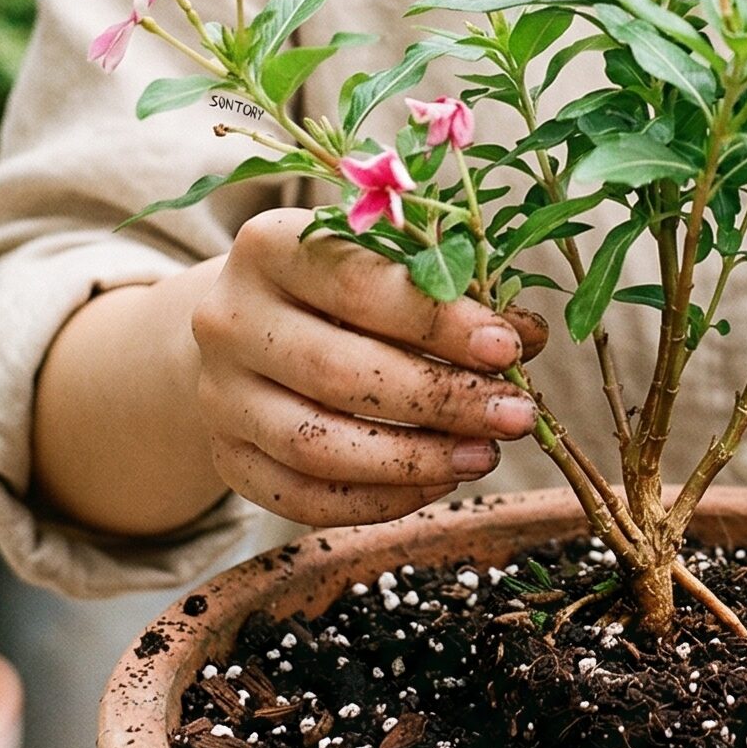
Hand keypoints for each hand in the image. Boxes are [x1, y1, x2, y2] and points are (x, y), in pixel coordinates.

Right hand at [189, 210, 545, 527]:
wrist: (246, 327)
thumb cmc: (340, 286)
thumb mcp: (385, 264)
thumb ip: (450, 288)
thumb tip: (527, 337)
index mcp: (269, 246)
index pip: (357, 283)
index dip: (437, 320)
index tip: (507, 347)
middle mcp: (229, 318)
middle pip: (338, 371)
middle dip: (441, 399)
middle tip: (515, 415)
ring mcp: (219, 394)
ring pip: (316, 443)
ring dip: (414, 460)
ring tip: (486, 455)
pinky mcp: (226, 457)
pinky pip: (301, 497)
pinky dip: (376, 501)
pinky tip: (438, 483)